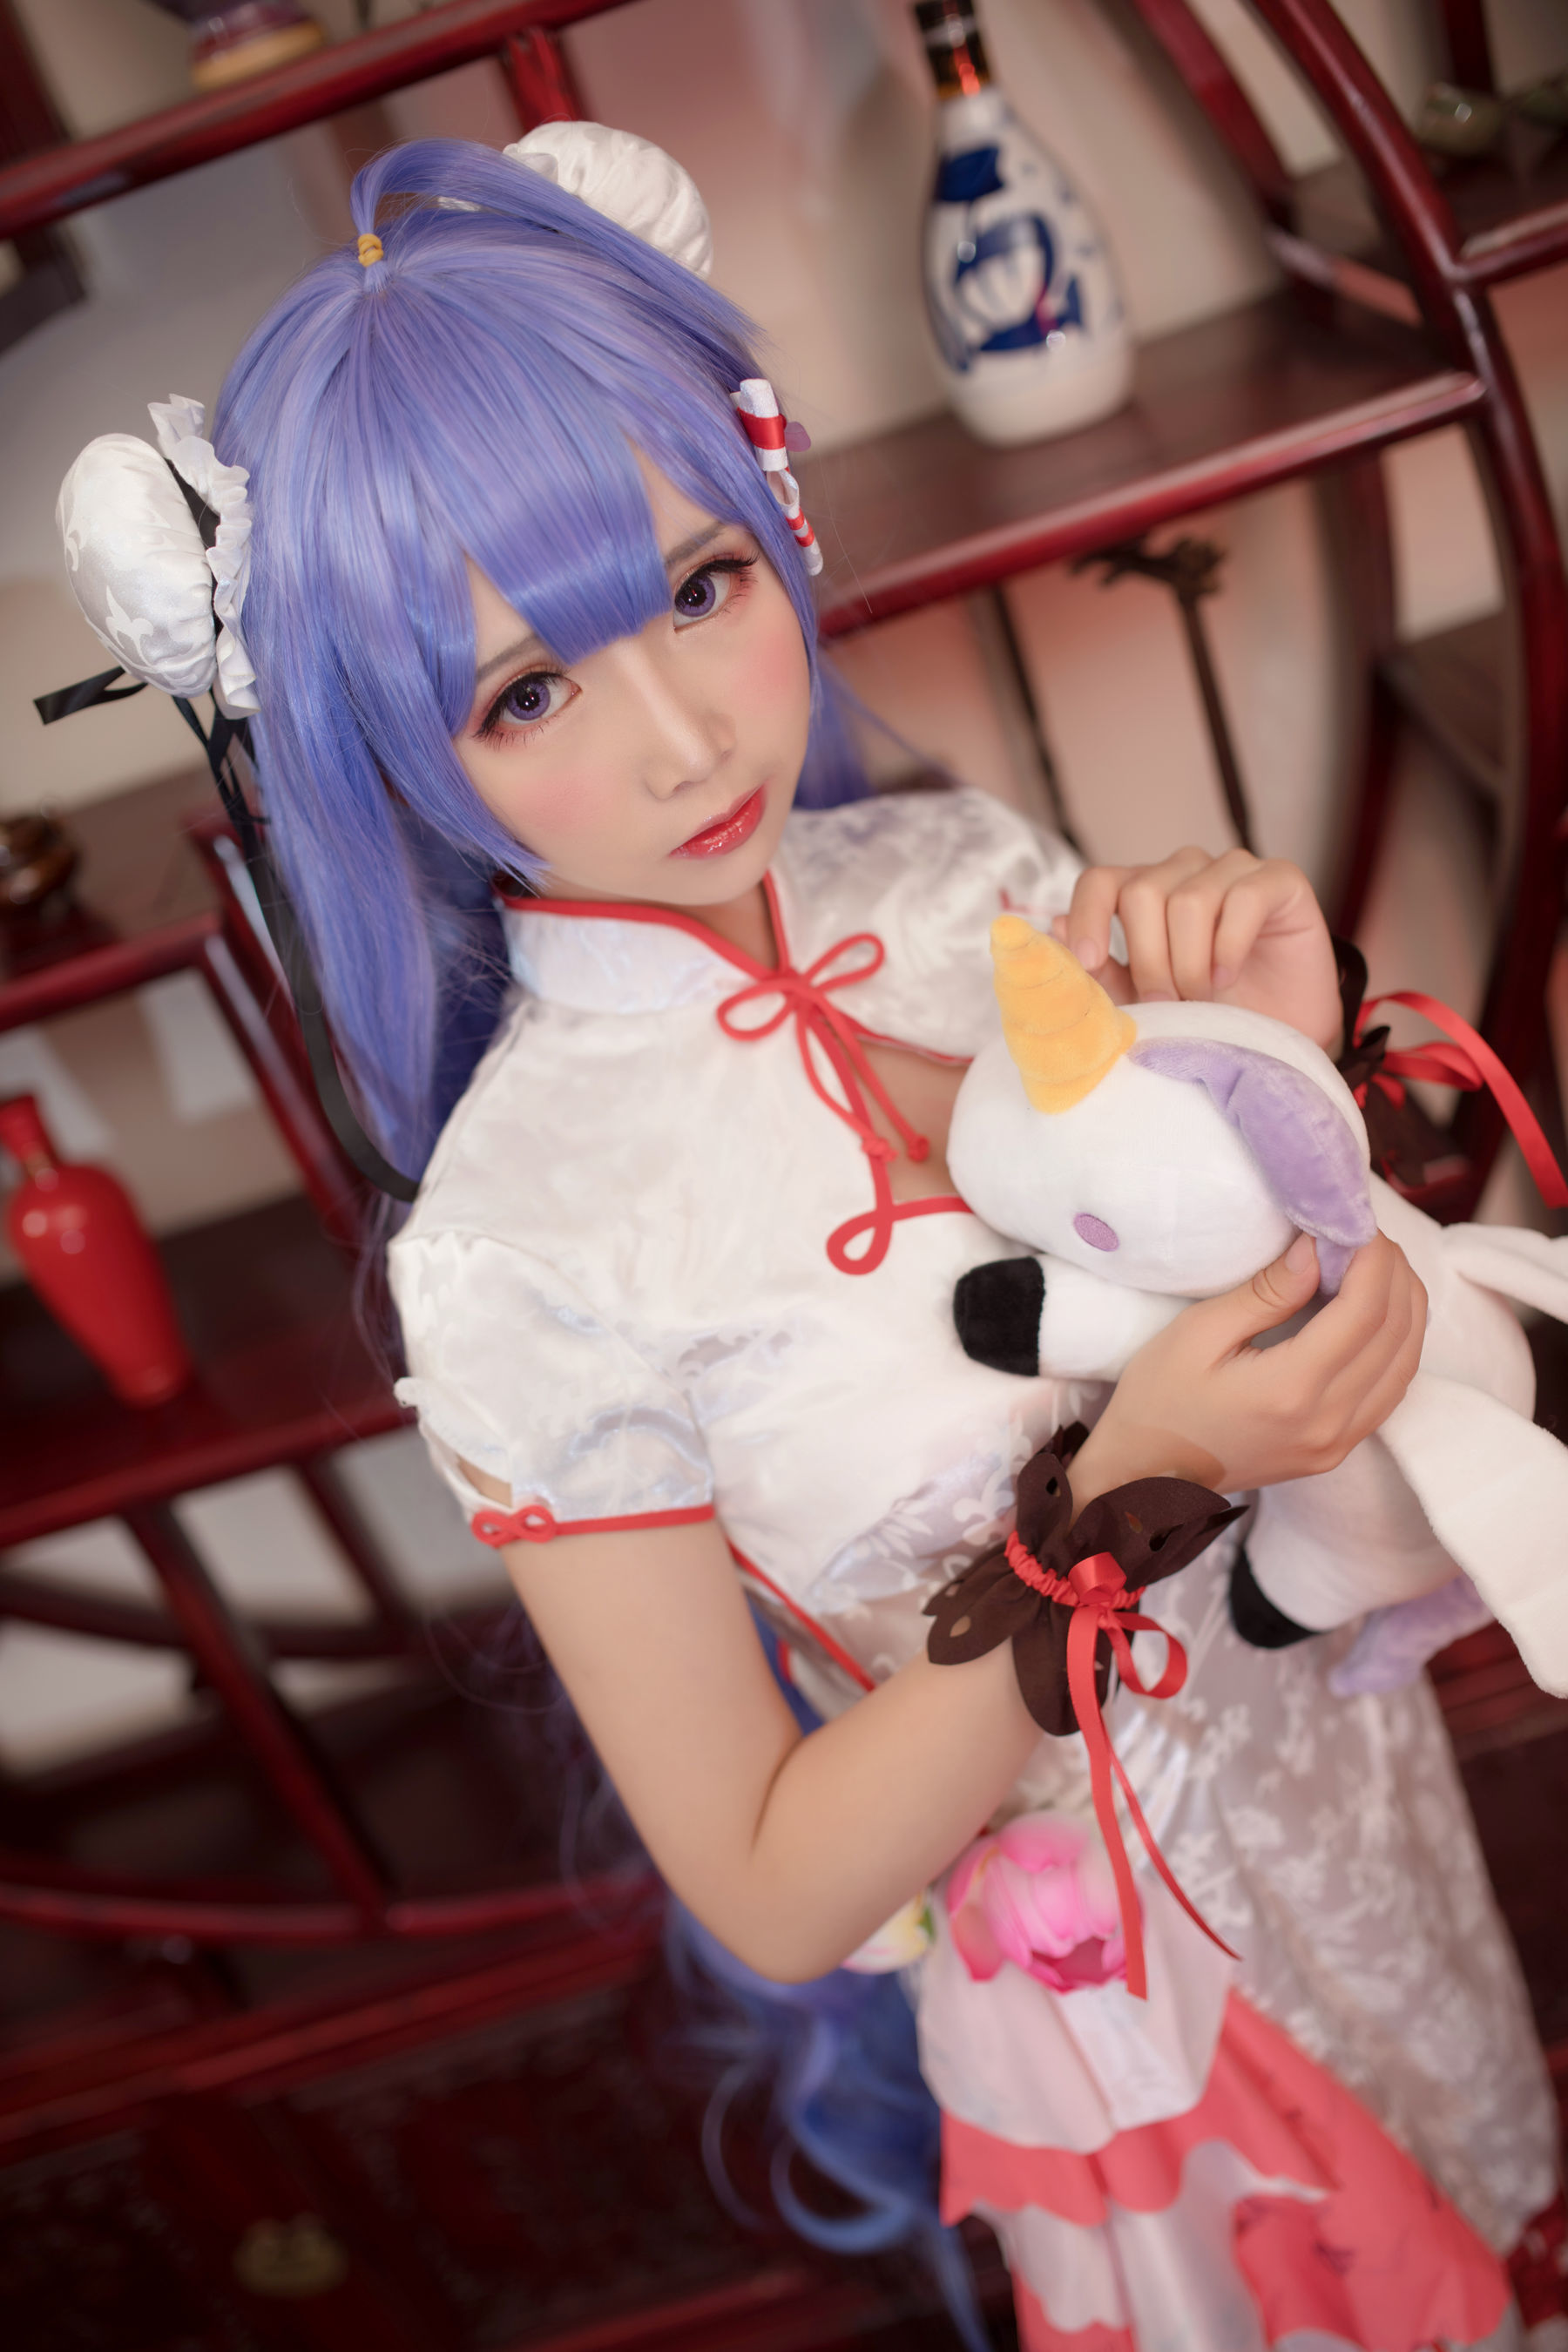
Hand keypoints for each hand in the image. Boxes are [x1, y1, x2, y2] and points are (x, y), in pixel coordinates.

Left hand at [1053, 847, 1342, 1053]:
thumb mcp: (1144, 1002)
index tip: (1091, 964)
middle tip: (1168, 1003)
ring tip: (1204, 997)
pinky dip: (1228, 947)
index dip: (1090, 917)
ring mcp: (1233, 869)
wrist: (1280, 1037)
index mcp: (1144, 893)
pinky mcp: (1279, 880)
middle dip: (1148, 960)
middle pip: (1142, 893)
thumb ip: (1103, 970)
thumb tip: (1056, 930)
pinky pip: (1242, 899)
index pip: (1101, 881)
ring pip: (1188, 900)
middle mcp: (1185, 871)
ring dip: (1190, 963)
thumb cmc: (1209, 1015)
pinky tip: (1230, 977)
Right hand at [1069, 1232, 1426, 1504]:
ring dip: (1405, 1308)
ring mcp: (1338, 1443)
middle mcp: (1328, 1421)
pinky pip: (1390, 1391)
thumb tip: (1316, 1250)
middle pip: (1397, 1334)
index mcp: (1290, 1389)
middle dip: (1395, 1275)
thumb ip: (1265, 1292)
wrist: (1148, 1474)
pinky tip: (1378, 1316)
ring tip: (1378, 1268)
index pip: (1365, 1311)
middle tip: (1367, 1238)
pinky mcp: (1337, 1451)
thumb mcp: (1199, 1331)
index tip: (1357, 1225)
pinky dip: (1397, 1345)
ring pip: (1405, 1364)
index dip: (1374, 1260)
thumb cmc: (1160, 1398)